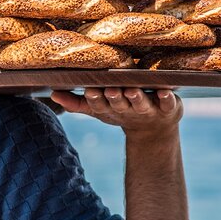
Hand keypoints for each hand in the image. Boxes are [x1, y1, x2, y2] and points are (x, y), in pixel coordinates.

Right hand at [51, 88, 182, 141]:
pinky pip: (168, 103)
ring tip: (133, 91)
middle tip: (111, 90)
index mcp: (110, 109)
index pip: (100, 105)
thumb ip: (76, 102)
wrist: (154, 130)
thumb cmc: (120, 111)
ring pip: (142, 104)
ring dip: (137, 98)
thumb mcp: (98, 109)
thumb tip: (52, 93)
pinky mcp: (168, 107)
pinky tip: (165, 92)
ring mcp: (148, 109)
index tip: (91, 90)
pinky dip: (166, 98)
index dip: (96, 99)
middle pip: (120, 104)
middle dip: (115, 98)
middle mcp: (128, 109)